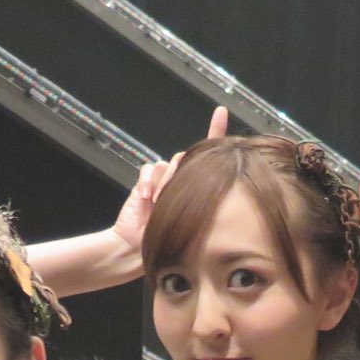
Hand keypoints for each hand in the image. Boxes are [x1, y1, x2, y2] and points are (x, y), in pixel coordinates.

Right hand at [111, 105, 229, 254]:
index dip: (216, 131)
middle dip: (182, 174)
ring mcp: (163, 179)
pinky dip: (148, 181)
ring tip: (158, 202)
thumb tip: (203, 176)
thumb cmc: (173, 242)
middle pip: (187, 159)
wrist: (137, 248)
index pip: (210, 154)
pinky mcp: (146, 181)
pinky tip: (146, 198)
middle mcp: (181, 179)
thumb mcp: (194, 219)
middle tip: (171, 199)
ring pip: (169, 164)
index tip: (221, 111)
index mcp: (198, 187)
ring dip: (164, 182)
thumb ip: (200, 197)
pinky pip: (150, 169)